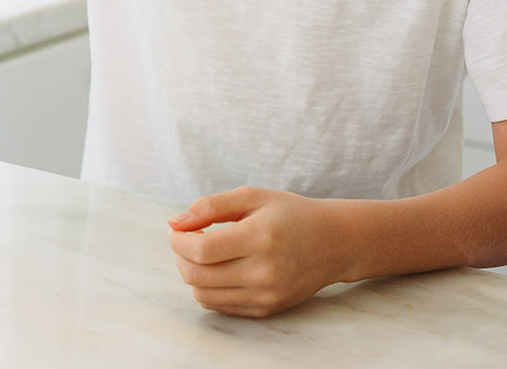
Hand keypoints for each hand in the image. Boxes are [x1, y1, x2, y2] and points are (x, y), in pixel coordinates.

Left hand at [168, 186, 347, 317]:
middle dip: (180, 256)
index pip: (201, 250)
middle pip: (197, 276)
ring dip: (192, 272)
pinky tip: (218, 267)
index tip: (177, 228)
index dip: (178, 240)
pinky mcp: (266, 309)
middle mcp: (263, 272)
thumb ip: (210, 206)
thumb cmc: (289, 214)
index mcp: (259, 237)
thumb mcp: (251, 196)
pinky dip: (209, 288)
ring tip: (203, 252)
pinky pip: (220, 306)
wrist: (332, 242)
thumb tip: (174, 222)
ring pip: (203, 295)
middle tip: (187, 238)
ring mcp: (265, 295)